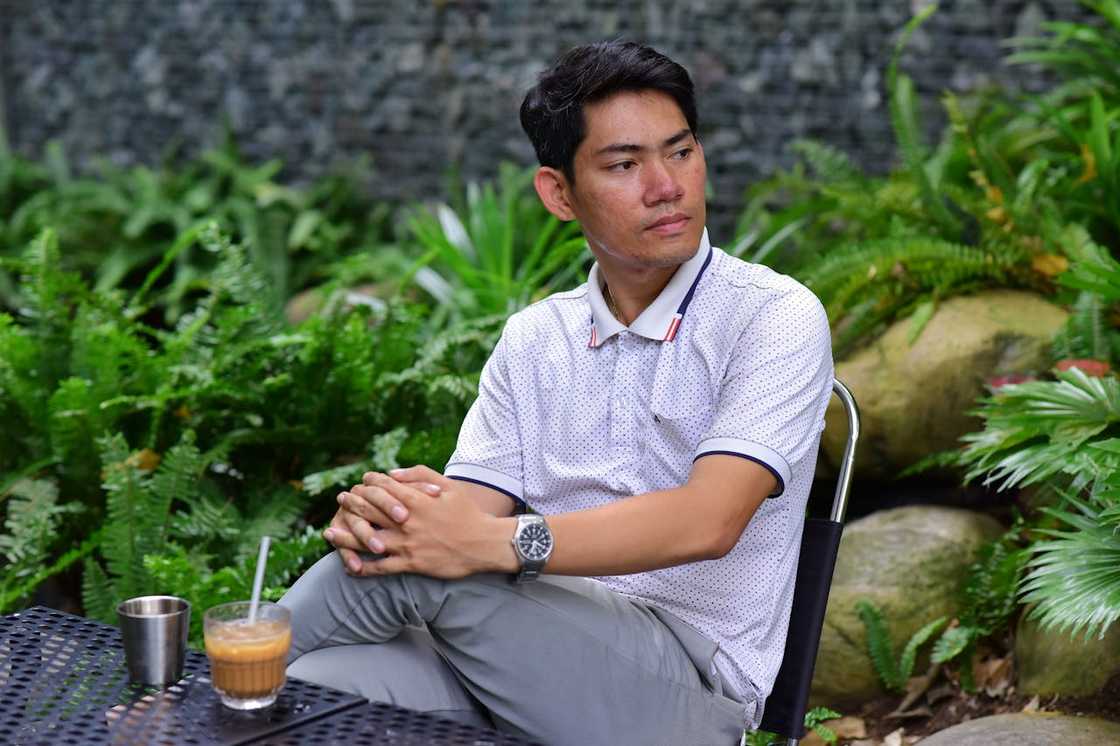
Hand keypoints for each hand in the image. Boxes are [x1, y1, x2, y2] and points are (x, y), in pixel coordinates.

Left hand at [329, 466, 515, 578]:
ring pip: (367, 541)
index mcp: (415, 501)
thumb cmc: (468, 513)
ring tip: (330, 533)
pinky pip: (381, 567)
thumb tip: (393, 473)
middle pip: (369, 512)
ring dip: (346, 537)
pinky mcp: (411, 564)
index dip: (369, 483)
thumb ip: (420, 475)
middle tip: (341, 500)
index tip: (360, 482)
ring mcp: (407, 544)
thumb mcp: (448, 486)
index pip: (383, 488)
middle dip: (351, 504)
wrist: (484, 544)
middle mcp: (406, 522)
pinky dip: (364, 567)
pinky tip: (351, 567)